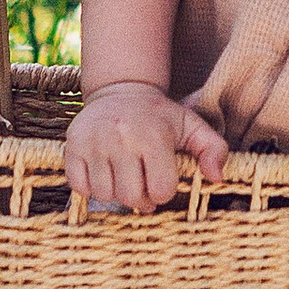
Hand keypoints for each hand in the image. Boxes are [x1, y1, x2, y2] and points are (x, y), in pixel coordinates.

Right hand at [64, 80, 227, 216]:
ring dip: (116, 193)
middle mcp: (121, 138)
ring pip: (104, 194)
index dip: (163, 192)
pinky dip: (91, 188)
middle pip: (130, 197)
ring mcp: (93, 142)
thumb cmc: (159, 115)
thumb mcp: (191, 125)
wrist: (120, 90)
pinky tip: (104, 173)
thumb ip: (213, 149)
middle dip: (140, 198)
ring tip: (123, 177)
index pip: (160, 190)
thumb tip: (216, 177)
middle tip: (142, 186)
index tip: (161, 180)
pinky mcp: (72, 146)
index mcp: (153, 136)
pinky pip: (79, 187)